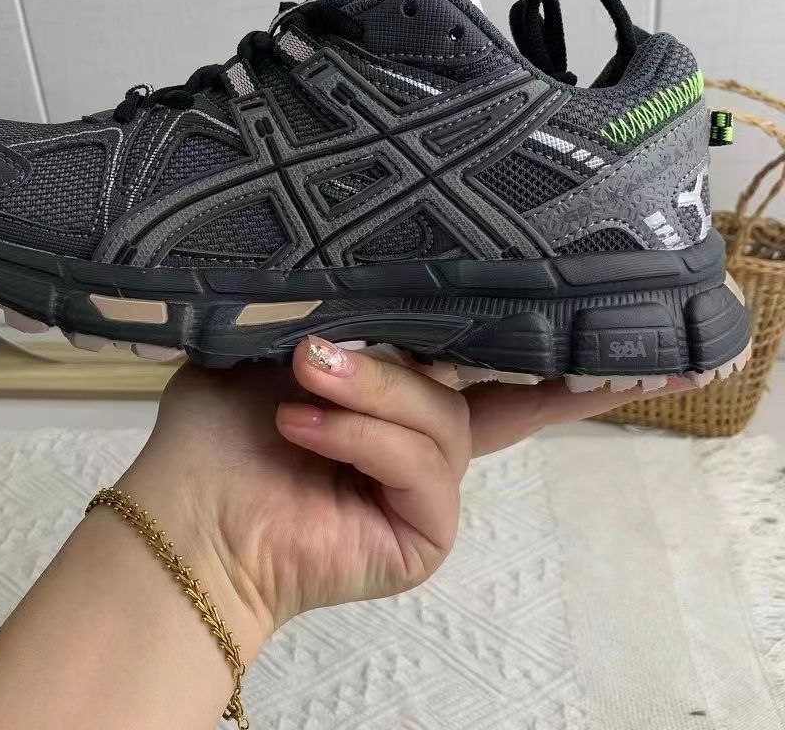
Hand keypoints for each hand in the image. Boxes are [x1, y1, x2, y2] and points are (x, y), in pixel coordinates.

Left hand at [116, 338, 689, 657]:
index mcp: (395, 390)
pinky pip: (419, 465)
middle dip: (552, 365)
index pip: (477, 356)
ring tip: (306, 375)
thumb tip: (378, 263)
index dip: (536, 335)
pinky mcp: (425, 530)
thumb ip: (330, 309)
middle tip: (579, 318)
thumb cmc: (219, 426)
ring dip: (371, 388)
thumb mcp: (269, 344)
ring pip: (441, 417)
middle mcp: (422, 433)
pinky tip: (300, 426)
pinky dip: (361, 437)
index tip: (606, 304)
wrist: (187, 514)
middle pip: (505, 389)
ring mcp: (428, 484)